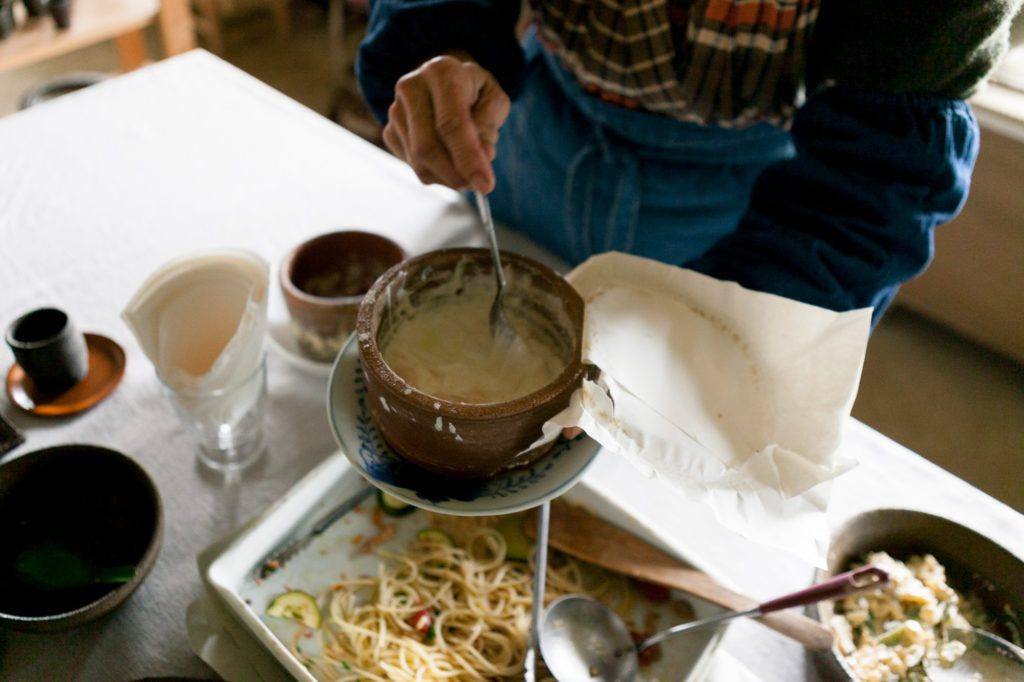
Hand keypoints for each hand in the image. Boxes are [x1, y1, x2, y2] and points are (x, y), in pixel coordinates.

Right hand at [383, 53, 509, 192]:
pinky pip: (413, 166)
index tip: (485, 185)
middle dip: (456, 175)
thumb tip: (481, 158)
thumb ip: (489, 126)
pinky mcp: (390, 132)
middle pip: (428, 147)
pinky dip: (437, 174)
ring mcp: (395, 111)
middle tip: (478, 185)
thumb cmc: (473, 92)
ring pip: (419, 162)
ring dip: (448, 177)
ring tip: (468, 169)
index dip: (468, 158)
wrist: (443, 82)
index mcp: (441, 72)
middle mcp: (411, 87)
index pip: (451, 123)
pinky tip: (449, 160)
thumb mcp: (494, 100)